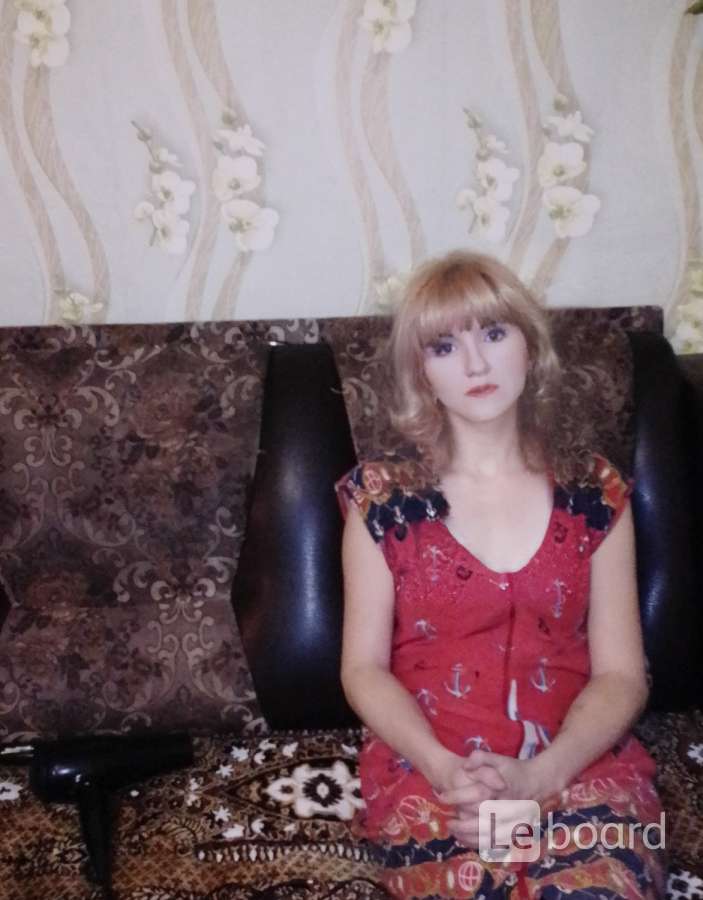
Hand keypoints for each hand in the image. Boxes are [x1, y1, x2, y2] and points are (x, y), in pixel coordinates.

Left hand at [436, 750, 558, 849]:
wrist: (538, 783)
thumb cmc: (515, 771)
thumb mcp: (498, 759)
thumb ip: (480, 758)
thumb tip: (465, 766)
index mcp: (498, 790)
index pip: (473, 795)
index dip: (454, 797)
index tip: (441, 797)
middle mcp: (505, 809)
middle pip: (478, 822)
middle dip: (460, 824)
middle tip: (448, 821)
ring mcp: (511, 823)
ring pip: (486, 837)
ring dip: (468, 837)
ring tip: (454, 832)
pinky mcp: (514, 832)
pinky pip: (495, 844)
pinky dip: (480, 844)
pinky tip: (468, 840)